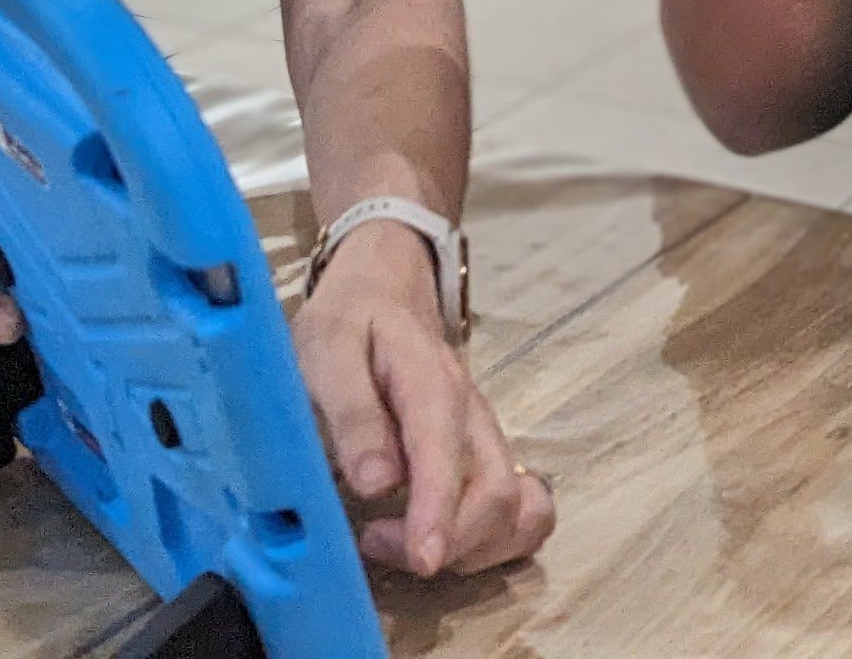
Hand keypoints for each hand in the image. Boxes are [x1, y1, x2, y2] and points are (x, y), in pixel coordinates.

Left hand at [293, 220, 553, 577]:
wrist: (382, 291)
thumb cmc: (349, 322)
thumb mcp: (327, 348)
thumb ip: (351, 412)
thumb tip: (376, 484)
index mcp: (431, 381)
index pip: (448, 455)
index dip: (439, 515)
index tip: (423, 560)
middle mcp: (472, 413)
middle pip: (496, 495)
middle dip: (447, 540)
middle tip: (375, 542)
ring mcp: (486, 437)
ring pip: (516, 511)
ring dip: (470, 550)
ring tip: (401, 546)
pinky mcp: (487, 455)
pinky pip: (524, 511)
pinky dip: (499, 543)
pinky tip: (447, 543)